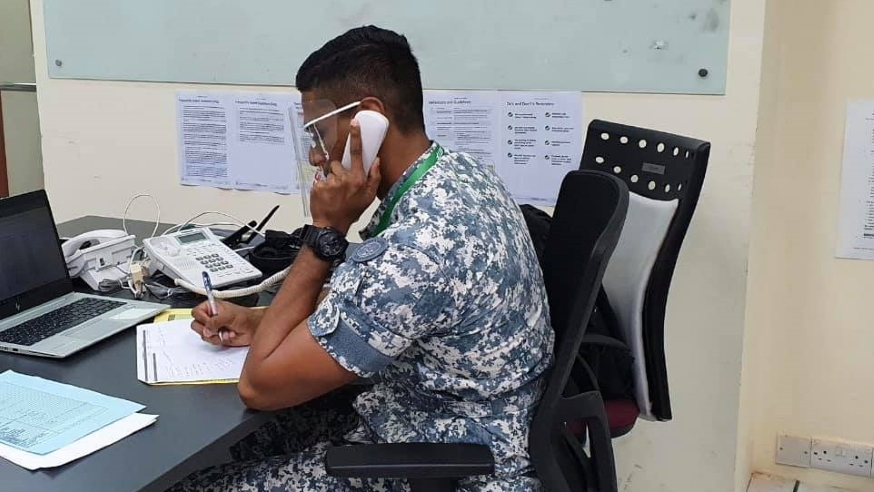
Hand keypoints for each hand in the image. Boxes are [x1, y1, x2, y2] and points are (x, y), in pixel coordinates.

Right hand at [191, 300, 260, 346]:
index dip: (202, 318)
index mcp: (211, 307)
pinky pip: (210, 341)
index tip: (210, 321)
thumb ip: (216, 321)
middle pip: (196, 325)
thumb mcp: (229, 316)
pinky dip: (219, 340)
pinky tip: (228, 336)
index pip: (196, 312)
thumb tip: (207, 328)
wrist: (253, 328)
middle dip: (207, 329)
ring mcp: (213, 328)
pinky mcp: (216, 337)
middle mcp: (210, 317)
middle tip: (216, 328)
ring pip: (203, 334)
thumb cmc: (245, 317)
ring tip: (226, 331)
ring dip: (215, 335)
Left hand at [310, 119, 381, 233]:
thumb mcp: (369, 197)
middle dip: (339, 171)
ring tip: (333, 193)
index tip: (354, 123)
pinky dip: (322, 186)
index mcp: (358, 179)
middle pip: (338, 163)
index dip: (356, 136)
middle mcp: (344, 178)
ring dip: (331, 179)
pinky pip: (320, 180)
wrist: (332, 225)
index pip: (356, 152)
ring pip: (329, 172)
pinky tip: (326, 196)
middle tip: (340, 186)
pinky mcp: (318, 186)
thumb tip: (376, 161)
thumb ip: (374, 177)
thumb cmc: (350, 211)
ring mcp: (330, 182)